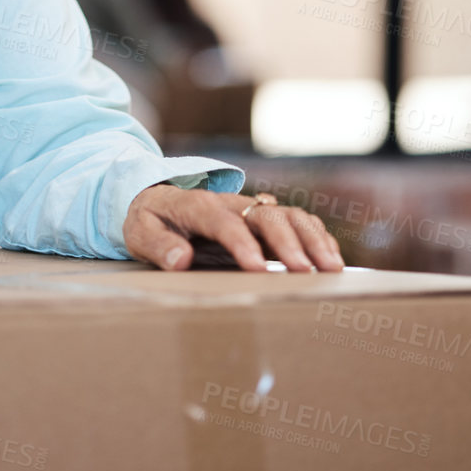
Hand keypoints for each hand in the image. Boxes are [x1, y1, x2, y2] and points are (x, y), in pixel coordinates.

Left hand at [123, 185, 344, 272]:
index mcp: (198, 205)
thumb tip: (181, 259)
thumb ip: (159, 244)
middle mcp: (231, 204)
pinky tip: (331, 260)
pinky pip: (297, 221)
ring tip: (331, 268)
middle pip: (267, 215)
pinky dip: (317, 237)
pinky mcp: (263, 219)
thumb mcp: (139, 231)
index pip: (225, 222)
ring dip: (312, 239)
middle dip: (289, 242)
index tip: (258, 270)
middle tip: (305, 272)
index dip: (243, 244)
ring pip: (289, 215)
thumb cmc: (148, 220)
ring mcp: (250, 209)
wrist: (154, 198)